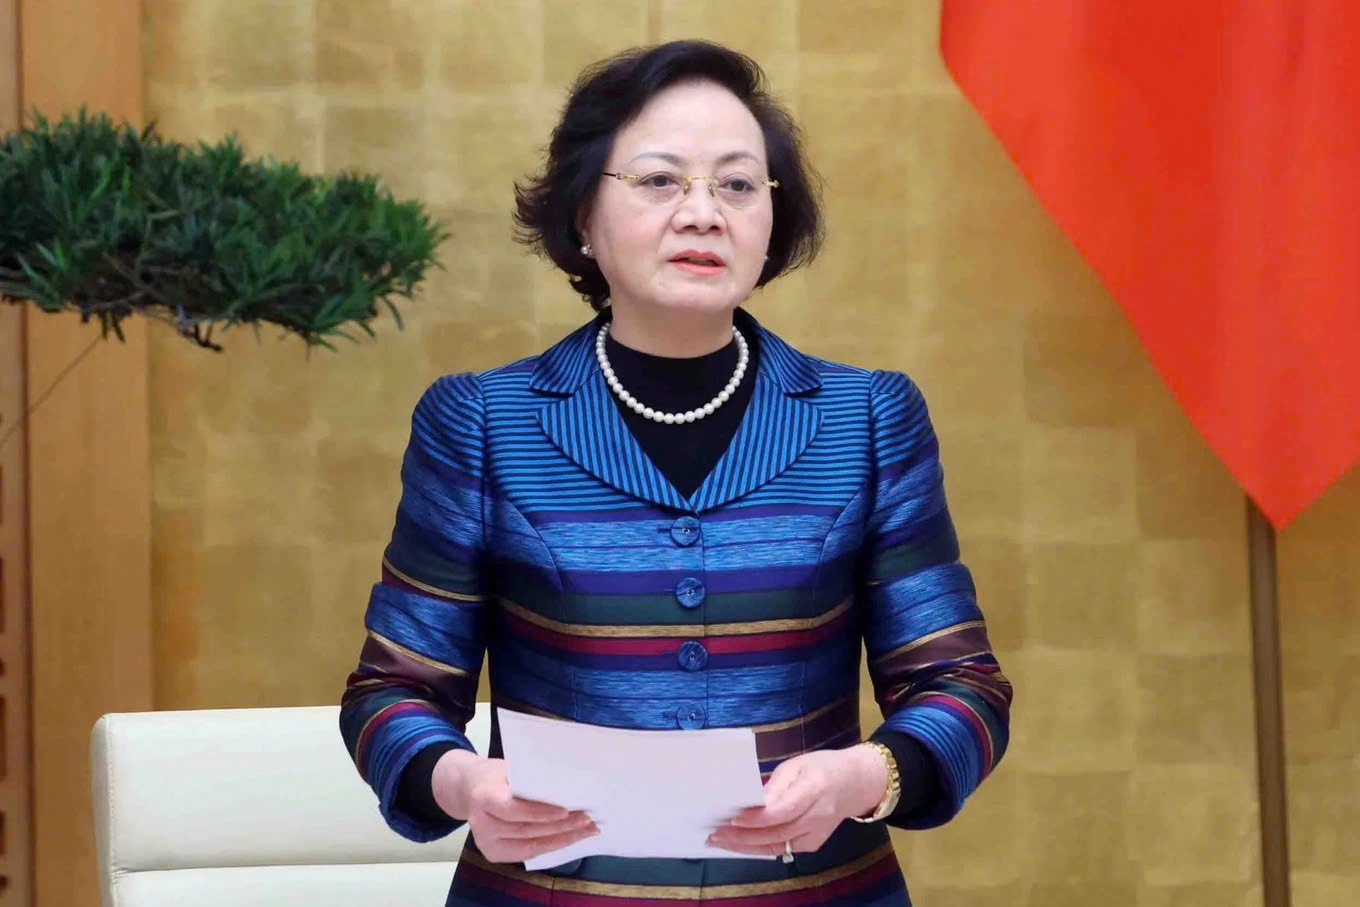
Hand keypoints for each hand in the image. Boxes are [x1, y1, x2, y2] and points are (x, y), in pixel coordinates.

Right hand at [432, 751, 597, 863]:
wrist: (470, 788)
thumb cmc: (496, 775)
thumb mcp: (509, 769)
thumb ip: (530, 779)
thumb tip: (568, 784)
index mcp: (484, 797)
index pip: (512, 809)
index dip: (538, 813)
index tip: (565, 811)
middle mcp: (481, 824)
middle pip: (526, 830)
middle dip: (560, 827)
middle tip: (587, 819)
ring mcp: (485, 842)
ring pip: (530, 845)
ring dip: (562, 839)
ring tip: (587, 830)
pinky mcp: (493, 854)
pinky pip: (527, 853)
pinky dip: (551, 845)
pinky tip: (571, 838)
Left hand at [706, 746, 886, 858]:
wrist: (855, 783)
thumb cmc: (821, 768)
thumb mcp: (796, 765)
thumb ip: (774, 784)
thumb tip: (748, 800)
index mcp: (814, 788)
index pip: (782, 810)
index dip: (756, 817)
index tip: (732, 816)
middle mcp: (817, 816)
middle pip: (776, 832)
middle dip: (743, 835)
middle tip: (715, 833)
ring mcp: (817, 834)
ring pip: (777, 845)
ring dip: (746, 846)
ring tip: (719, 841)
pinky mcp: (813, 844)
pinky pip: (783, 848)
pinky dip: (759, 848)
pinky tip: (739, 844)